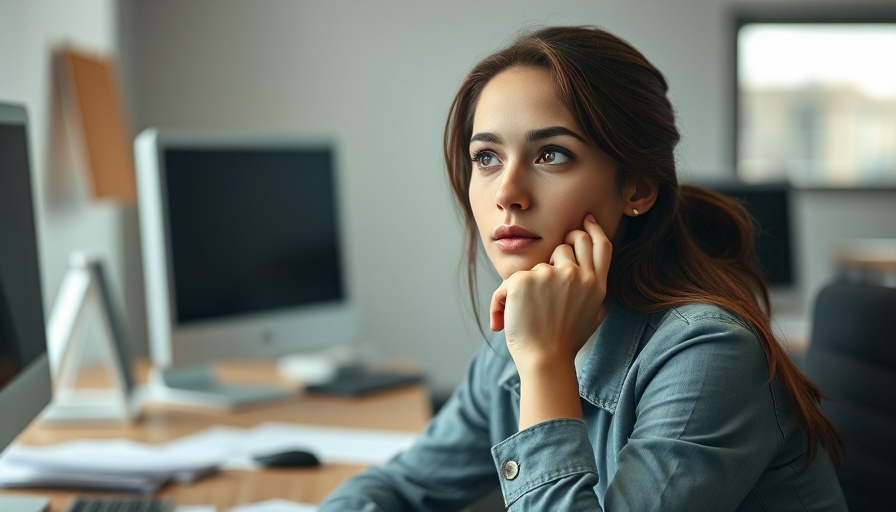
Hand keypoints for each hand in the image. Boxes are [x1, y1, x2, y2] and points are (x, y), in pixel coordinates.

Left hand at [489, 214, 611, 370]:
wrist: (545, 362)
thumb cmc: (563, 345)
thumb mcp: (591, 315)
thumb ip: (591, 291)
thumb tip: (585, 273)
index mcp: (597, 286)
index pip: (601, 245)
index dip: (594, 229)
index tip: (586, 219)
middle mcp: (579, 276)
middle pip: (571, 242)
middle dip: (560, 248)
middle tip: (549, 266)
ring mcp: (553, 276)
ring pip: (541, 262)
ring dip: (532, 281)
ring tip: (529, 312)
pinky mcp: (526, 280)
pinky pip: (513, 279)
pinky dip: (504, 298)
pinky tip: (506, 319)